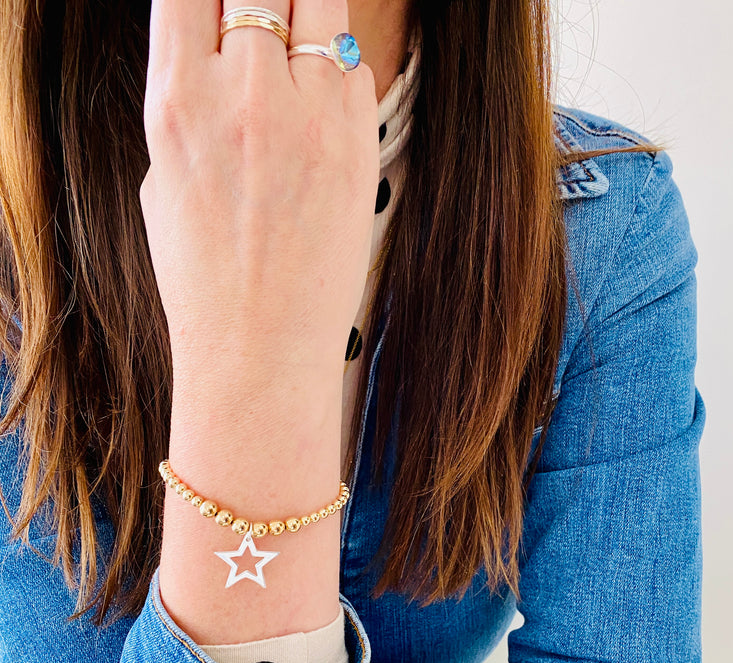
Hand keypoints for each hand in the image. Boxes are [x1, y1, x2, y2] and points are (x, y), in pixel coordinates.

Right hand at [139, 0, 379, 378]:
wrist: (262, 348)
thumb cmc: (204, 279)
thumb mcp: (164, 184)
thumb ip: (190, 109)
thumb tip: (216, 63)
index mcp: (178, 103)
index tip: (223, 12)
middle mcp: (245, 97)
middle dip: (262, 1)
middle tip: (267, 26)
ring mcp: (310, 120)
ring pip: (321, 10)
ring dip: (307, 23)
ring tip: (298, 62)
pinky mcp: (359, 148)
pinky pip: (356, 71)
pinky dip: (340, 76)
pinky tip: (323, 114)